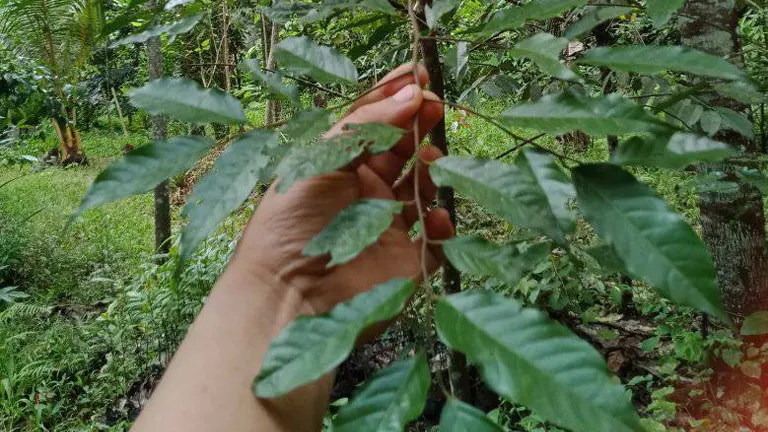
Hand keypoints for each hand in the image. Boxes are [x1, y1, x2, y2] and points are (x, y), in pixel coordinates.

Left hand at [231, 64, 451, 314]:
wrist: (288, 295)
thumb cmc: (291, 223)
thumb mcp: (319, 161)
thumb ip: (364, 127)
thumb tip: (410, 94)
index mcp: (339, 169)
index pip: (373, 126)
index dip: (395, 101)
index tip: (419, 77)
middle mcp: (364, 195)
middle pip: (401, 153)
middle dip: (418, 129)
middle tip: (435, 108)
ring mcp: (387, 227)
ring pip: (422, 190)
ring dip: (432, 171)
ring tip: (432, 162)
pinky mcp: (406, 262)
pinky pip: (435, 239)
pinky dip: (441, 224)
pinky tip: (434, 214)